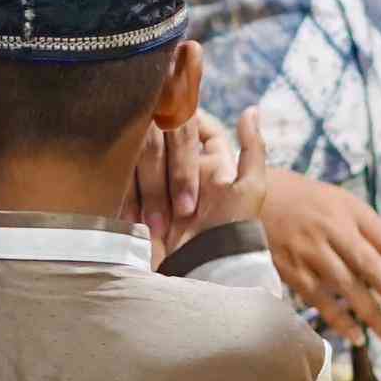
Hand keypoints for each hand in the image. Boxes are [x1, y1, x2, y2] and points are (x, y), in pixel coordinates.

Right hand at [128, 105, 258, 247]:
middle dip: (171, 168)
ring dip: (152, 186)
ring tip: (161, 216)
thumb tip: (252, 109)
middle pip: (168, 141)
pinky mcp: (138, 201)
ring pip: (145, 158)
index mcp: (212, 163)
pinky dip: (130, 193)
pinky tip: (134, 207)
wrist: (203, 272)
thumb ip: (253, 149)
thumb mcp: (249, 190)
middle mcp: (185, 170)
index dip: (191, 122)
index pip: (199, 127)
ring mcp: (159, 185)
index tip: (180, 121)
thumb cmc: (231, 232)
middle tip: (179, 200)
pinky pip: (127, 181)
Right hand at [257, 171, 380, 343]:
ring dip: (371, 313)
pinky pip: (317, 297)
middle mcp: (331, 227)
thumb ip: (367, 232)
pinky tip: (357, 336)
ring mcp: (308, 248)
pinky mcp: (288, 265)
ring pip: (346, 285)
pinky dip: (338, 318)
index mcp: (350, 209)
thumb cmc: (304, 202)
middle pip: (370, 265)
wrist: (249, 193)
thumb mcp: (338, 203)